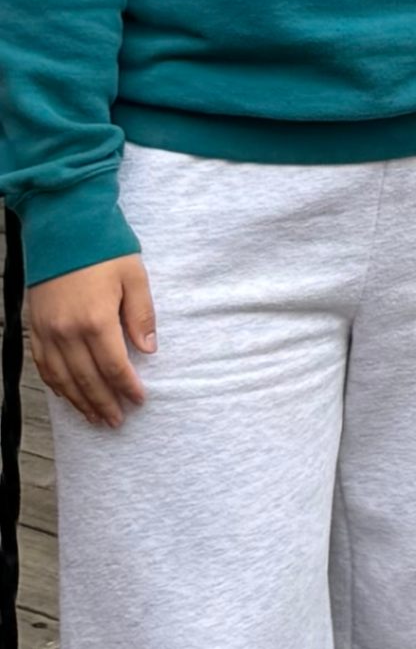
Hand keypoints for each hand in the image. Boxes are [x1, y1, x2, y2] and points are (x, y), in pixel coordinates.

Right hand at [29, 255, 156, 426]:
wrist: (63, 227)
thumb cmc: (104, 248)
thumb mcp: (134, 276)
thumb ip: (141, 315)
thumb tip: (148, 349)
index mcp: (96, 320)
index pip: (113, 366)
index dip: (126, 387)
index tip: (139, 400)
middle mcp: (67, 331)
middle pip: (87, 379)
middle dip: (103, 403)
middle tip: (116, 421)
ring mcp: (47, 331)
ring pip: (62, 379)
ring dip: (79, 401)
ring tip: (95, 418)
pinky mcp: (35, 327)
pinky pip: (44, 366)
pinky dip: (57, 385)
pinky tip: (68, 395)